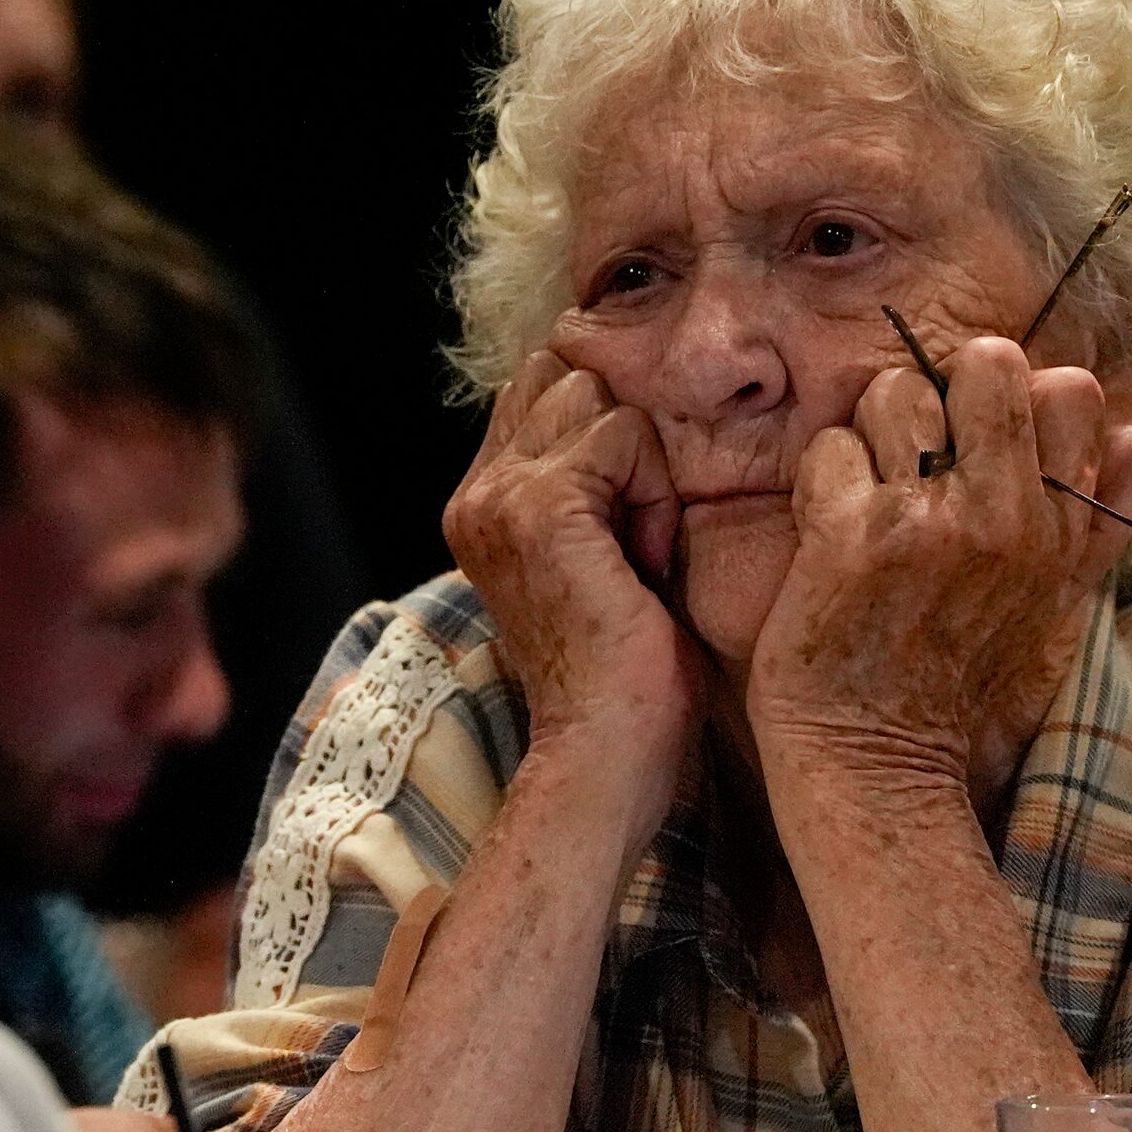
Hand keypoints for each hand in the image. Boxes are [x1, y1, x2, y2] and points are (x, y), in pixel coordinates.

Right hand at [442, 352, 702, 800]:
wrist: (606, 750)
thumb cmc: (625, 676)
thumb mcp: (597, 560)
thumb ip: (588, 490)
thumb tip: (625, 424)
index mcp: (481, 506)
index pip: (541, 393)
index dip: (604, 440)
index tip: (624, 535)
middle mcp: (476, 494)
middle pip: (566, 380)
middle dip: (619, 444)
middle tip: (635, 544)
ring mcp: (499, 496)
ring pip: (594, 399)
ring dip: (640, 471)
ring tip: (639, 556)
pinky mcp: (539, 505)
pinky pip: (623, 434)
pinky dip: (655, 496)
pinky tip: (647, 564)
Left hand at [746, 336, 1131, 804]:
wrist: (881, 766)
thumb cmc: (964, 686)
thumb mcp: (1058, 606)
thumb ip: (1100, 514)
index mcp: (1063, 528)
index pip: (1069, 388)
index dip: (1010, 403)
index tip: (976, 454)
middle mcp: (1008, 517)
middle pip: (987, 364)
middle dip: (941, 395)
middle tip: (915, 461)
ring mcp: (930, 523)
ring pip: (895, 393)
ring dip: (871, 438)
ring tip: (871, 503)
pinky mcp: (853, 537)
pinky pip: (831, 446)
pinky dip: (820, 484)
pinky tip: (830, 538)